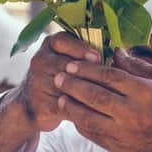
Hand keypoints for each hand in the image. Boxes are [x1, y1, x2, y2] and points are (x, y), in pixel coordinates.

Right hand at [0, 34, 101, 151]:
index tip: (98, 56)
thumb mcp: (69, 60)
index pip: (62, 40)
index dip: (80, 48)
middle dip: (85, 71)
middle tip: (105, 77)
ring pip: (64, 85)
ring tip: (104, 94)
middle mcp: (40, 60)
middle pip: (64, 63)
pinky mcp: (40, 104)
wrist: (30, 105)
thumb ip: (89, 55)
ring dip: (85, 90)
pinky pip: (63, 106)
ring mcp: (37, 82)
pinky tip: (96, 111)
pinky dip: (80, 109)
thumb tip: (121, 53)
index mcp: (49, 45)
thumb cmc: (60, 78)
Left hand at [54, 48, 151, 151]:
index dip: (87, 69)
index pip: (108, 77)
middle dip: (73, 85)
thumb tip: (115, 51)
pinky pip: (95, 136)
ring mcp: (126, 135)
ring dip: (72, 107)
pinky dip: (82, 125)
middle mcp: (134, 114)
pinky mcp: (123, 150)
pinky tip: (76, 116)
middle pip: (94, 96)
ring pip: (89, 119)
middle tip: (58, 77)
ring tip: (61, 97)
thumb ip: (138, 66)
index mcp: (146, 92)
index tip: (72, 63)